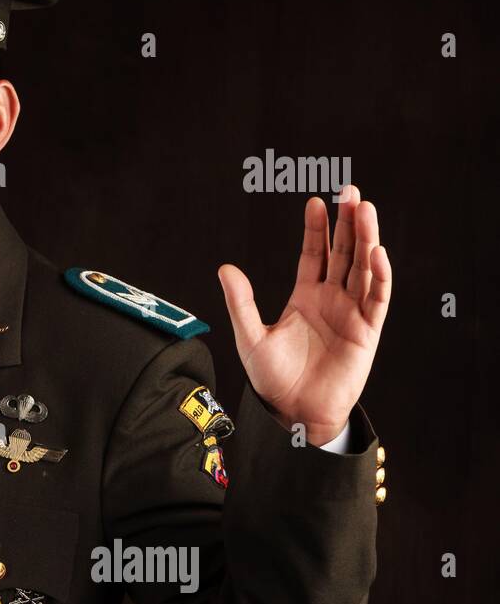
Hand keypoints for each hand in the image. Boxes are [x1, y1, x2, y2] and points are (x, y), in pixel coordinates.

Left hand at [217, 185, 390, 445]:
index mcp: (304, 297)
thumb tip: (225, 268)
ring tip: (366, 210)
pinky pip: (377, 299)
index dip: (316, 228)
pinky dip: (379, 277)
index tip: (316, 201)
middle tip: (351, 192)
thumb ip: (240, 302)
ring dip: (366, 240)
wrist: (293, 411)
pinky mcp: (366, 332)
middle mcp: (331, 300)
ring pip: (363, 269)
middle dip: (348, 223)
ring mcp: (351, 314)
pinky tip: (377, 253)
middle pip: (343, 253)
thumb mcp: (249, 336)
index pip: (314, 254)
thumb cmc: (272, 379)